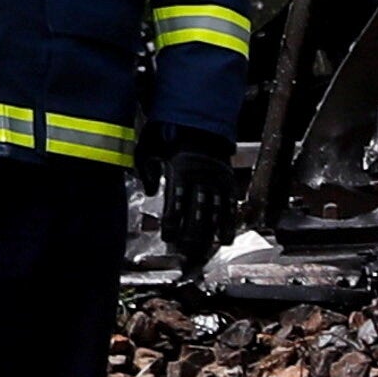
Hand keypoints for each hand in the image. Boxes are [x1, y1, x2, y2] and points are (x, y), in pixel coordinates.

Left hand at [157, 131, 240, 275]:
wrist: (199, 120)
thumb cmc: (170, 134)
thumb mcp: (151, 146)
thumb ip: (147, 168)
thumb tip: (149, 190)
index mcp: (179, 171)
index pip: (175, 205)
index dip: (172, 224)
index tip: (168, 238)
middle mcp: (200, 179)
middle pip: (196, 215)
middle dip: (191, 237)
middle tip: (186, 256)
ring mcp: (216, 181)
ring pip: (214, 215)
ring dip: (208, 236)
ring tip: (204, 254)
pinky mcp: (228, 182)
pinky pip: (230, 207)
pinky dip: (228, 225)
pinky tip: (225, 240)